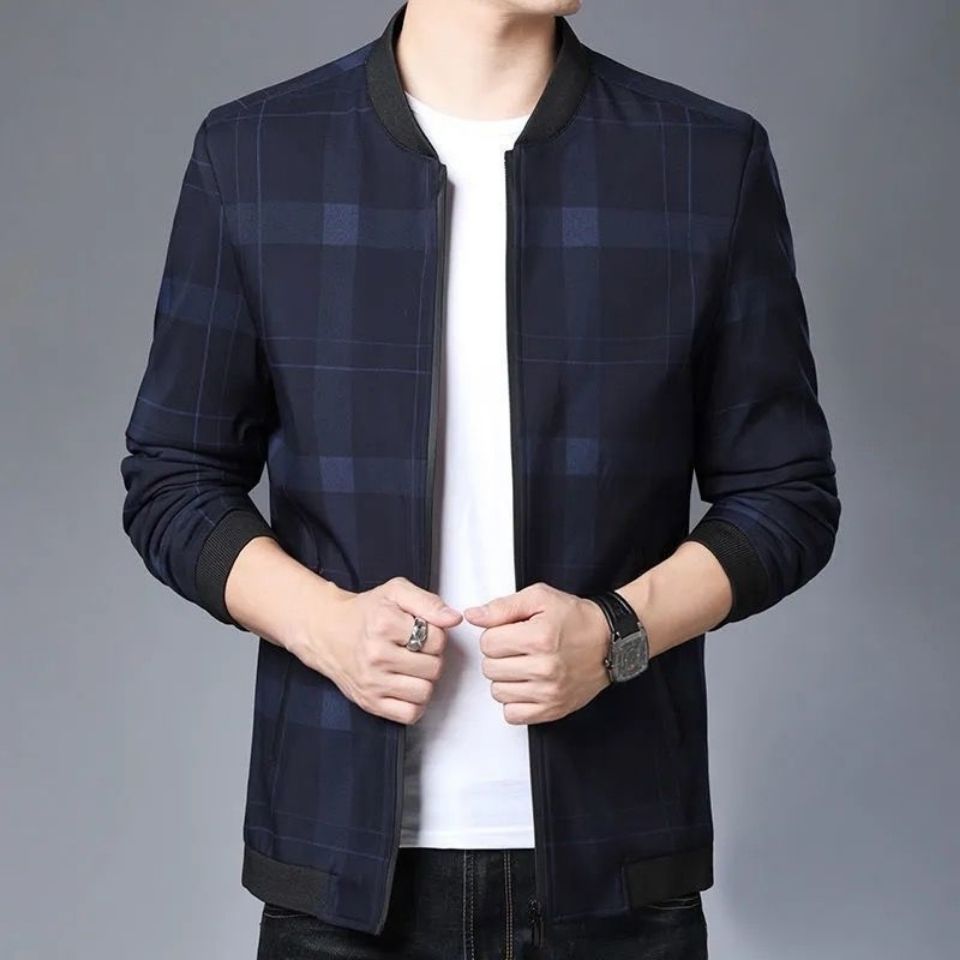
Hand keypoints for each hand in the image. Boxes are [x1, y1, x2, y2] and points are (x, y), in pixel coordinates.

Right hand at [288, 576, 461, 725]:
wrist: (328, 631)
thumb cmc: (366, 612)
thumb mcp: (396, 592)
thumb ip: (428, 602)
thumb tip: (454, 619)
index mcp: (384, 624)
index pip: (437, 639)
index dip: (436, 634)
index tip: (422, 631)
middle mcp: (376, 655)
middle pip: (434, 668)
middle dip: (432, 658)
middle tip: (417, 649)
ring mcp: (372, 681)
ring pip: (425, 692)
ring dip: (425, 680)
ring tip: (412, 667)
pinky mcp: (370, 702)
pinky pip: (410, 714)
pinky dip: (414, 703)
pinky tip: (406, 685)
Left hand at [463, 581, 611, 724]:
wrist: (610, 641)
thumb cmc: (575, 618)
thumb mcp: (539, 598)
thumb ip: (502, 607)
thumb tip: (473, 616)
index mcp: (539, 637)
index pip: (487, 643)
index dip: (495, 634)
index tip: (510, 632)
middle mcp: (545, 667)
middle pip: (490, 668)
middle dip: (499, 655)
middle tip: (517, 648)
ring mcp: (550, 692)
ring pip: (498, 692)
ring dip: (505, 678)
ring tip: (523, 665)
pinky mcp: (554, 709)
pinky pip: (513, 715)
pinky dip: (514, 701)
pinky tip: (526, 685)